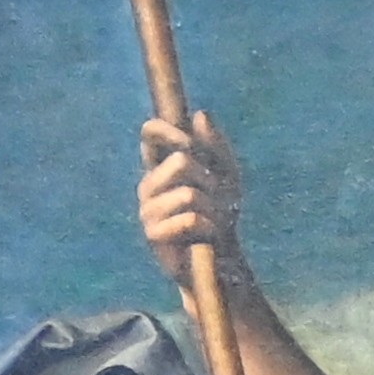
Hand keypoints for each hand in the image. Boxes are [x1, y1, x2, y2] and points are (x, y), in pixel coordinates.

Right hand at [138, 108, 242, 262]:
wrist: (220, 259)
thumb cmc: (220, 213)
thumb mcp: (226, 175)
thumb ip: (215, 145)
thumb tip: (201, 115)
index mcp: (161, 165)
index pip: (151, 133)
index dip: (169, 130)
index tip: (190, 143)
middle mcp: (149, 184)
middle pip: (180, 160)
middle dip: (209, 179)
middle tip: (218, 198)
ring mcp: (147, 209)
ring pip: (188, 194)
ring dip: (213, 208)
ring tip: (214, 221)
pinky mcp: (153, 234)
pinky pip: (189, 219)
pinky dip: (207, 227)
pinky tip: (206, 236)